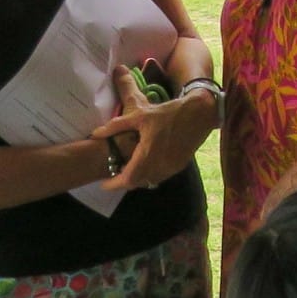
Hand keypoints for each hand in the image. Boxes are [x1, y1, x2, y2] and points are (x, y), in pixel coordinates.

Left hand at [92, 67, 212, 191]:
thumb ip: (117, 126)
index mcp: (149, 154)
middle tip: (113, 175)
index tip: (104, 184)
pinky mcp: (180, 165)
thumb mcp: (140, 115)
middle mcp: (161, 165)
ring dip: (138, 178)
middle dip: (124, 182)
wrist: (200, 113)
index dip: (115, 184)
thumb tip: (95, 133)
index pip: (129, 178)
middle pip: (138, 183)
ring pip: (150, 180)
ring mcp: (172, 167)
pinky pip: (161, 175)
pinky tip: (145, 163)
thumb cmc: (169, 113)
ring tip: (127, 168)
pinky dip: (150, 174)